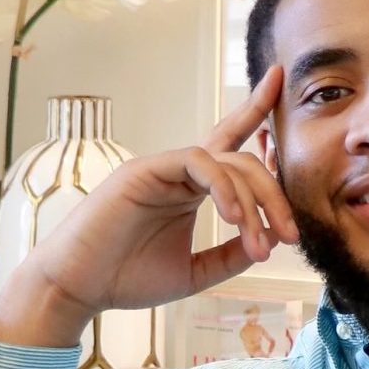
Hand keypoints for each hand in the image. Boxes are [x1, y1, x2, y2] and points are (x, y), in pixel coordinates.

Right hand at [0, 67, 296, 345]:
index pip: (231, 145)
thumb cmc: (127, 278)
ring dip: (253, 202)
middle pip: (243, 161)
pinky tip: (233, 216)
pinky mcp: (145, 170)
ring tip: (260, 244)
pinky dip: (223, 187)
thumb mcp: (194, 271)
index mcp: (190, 190)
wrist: (79, 288)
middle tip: (290, 236)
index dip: (256, 110)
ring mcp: (162, 168)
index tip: (280, 80)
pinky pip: (198, 162)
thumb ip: (230, 255)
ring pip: (227, 162)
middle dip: (274, 196)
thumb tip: (270, 238)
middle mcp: (179, 172)